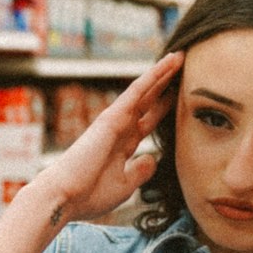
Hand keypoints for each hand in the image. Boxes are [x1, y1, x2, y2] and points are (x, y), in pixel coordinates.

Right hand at [40, 51, 183, 223]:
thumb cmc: (90, 195)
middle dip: (166, 84)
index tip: (184, 96)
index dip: (165, 107)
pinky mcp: (112, 117)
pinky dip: (151, 77)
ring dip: (161, 73)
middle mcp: (120, 128)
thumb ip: (140, 171)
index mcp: (124, 145)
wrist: (67, 196)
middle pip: (149, 101)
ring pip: (144, 91)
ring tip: (180, 56)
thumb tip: (153, 158)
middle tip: (186, 67)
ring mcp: (116, 120)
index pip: (149, 120)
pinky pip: (136, 92)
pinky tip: (166, 64)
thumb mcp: (125, 185)